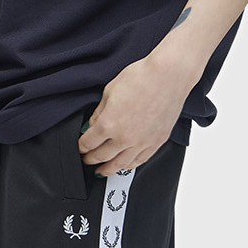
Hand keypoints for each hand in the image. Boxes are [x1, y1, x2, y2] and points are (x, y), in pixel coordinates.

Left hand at [78, 47, 195, 176]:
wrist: (167, 76)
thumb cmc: (140, 78)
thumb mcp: (109, 91)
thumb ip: (99, 112)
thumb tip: (92, 125)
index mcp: (109, 124)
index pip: (89, 143)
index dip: (81, 147)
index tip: (79, 148)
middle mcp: (125, 138)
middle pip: (102, 156)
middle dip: (91, 159)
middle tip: (86, 160)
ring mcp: (143, 142)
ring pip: (122, 164)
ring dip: (109, 169)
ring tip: (102, 171)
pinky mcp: (157, 141)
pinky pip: (141, 160)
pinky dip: (130, 165)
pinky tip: (125, 165)